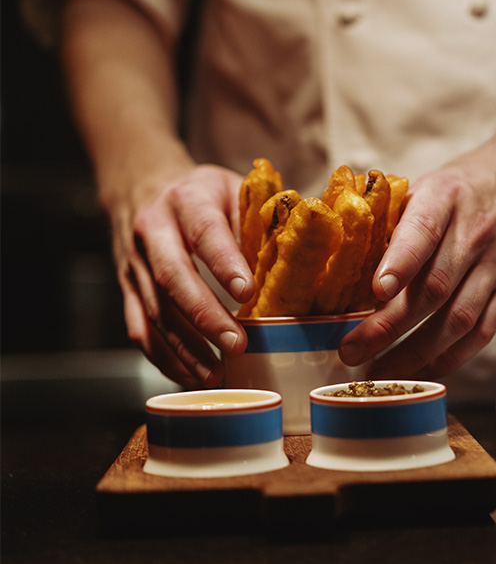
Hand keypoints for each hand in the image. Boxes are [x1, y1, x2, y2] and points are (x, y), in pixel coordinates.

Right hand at [110, 163, 254, 388]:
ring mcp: (134, 262)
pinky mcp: (126, 288)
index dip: (225, 263)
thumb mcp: (231, 188)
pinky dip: (163, 357)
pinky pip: (138, 328)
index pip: (206, 231)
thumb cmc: (200, 194)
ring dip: (184, 347)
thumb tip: (300, 255)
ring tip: (216, 374)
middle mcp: (154, 230)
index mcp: (187, 200)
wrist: (141, 188)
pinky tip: (189, 375)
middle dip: (205, 316)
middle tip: (236, 346)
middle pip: (172, 277)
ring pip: (153, 310)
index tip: (249, 293)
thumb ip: (258, 218)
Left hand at [339, 89, 495, 378]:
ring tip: (378, 372)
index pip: (422, 232)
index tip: (375, 291)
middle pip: (433, 288)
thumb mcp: (427, 185)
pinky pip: (481, 332)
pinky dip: (450, 357)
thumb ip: (393, 217)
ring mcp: (495, 266)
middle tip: (351, 350)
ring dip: (415, 353)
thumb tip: (342, 252)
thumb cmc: (464, 187)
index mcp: (444, 198)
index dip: (399, 263)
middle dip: (389, 326)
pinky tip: (421, 371)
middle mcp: (473, 234)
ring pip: (456, 319)